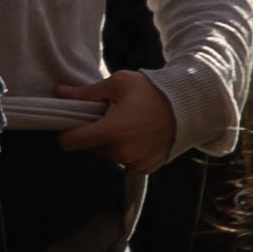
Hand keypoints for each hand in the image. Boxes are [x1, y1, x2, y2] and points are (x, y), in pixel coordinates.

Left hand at [55, 70, 184, 163]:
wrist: (191, 106)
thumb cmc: (153, 91)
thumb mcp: (119, 83)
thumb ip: (86, 92)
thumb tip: (60, 92)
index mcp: (109, 132)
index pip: (68, 142)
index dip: (66, 132)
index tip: (74, 123)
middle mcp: (120, 152)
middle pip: (89, 148)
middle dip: (93, 134)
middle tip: (109, 117)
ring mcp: (134, 162)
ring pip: (107, 155)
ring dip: (111, 143)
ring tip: (129, 125)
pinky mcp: (146, 168)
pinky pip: (125, 161)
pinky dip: (128, 151)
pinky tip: (140, 136)